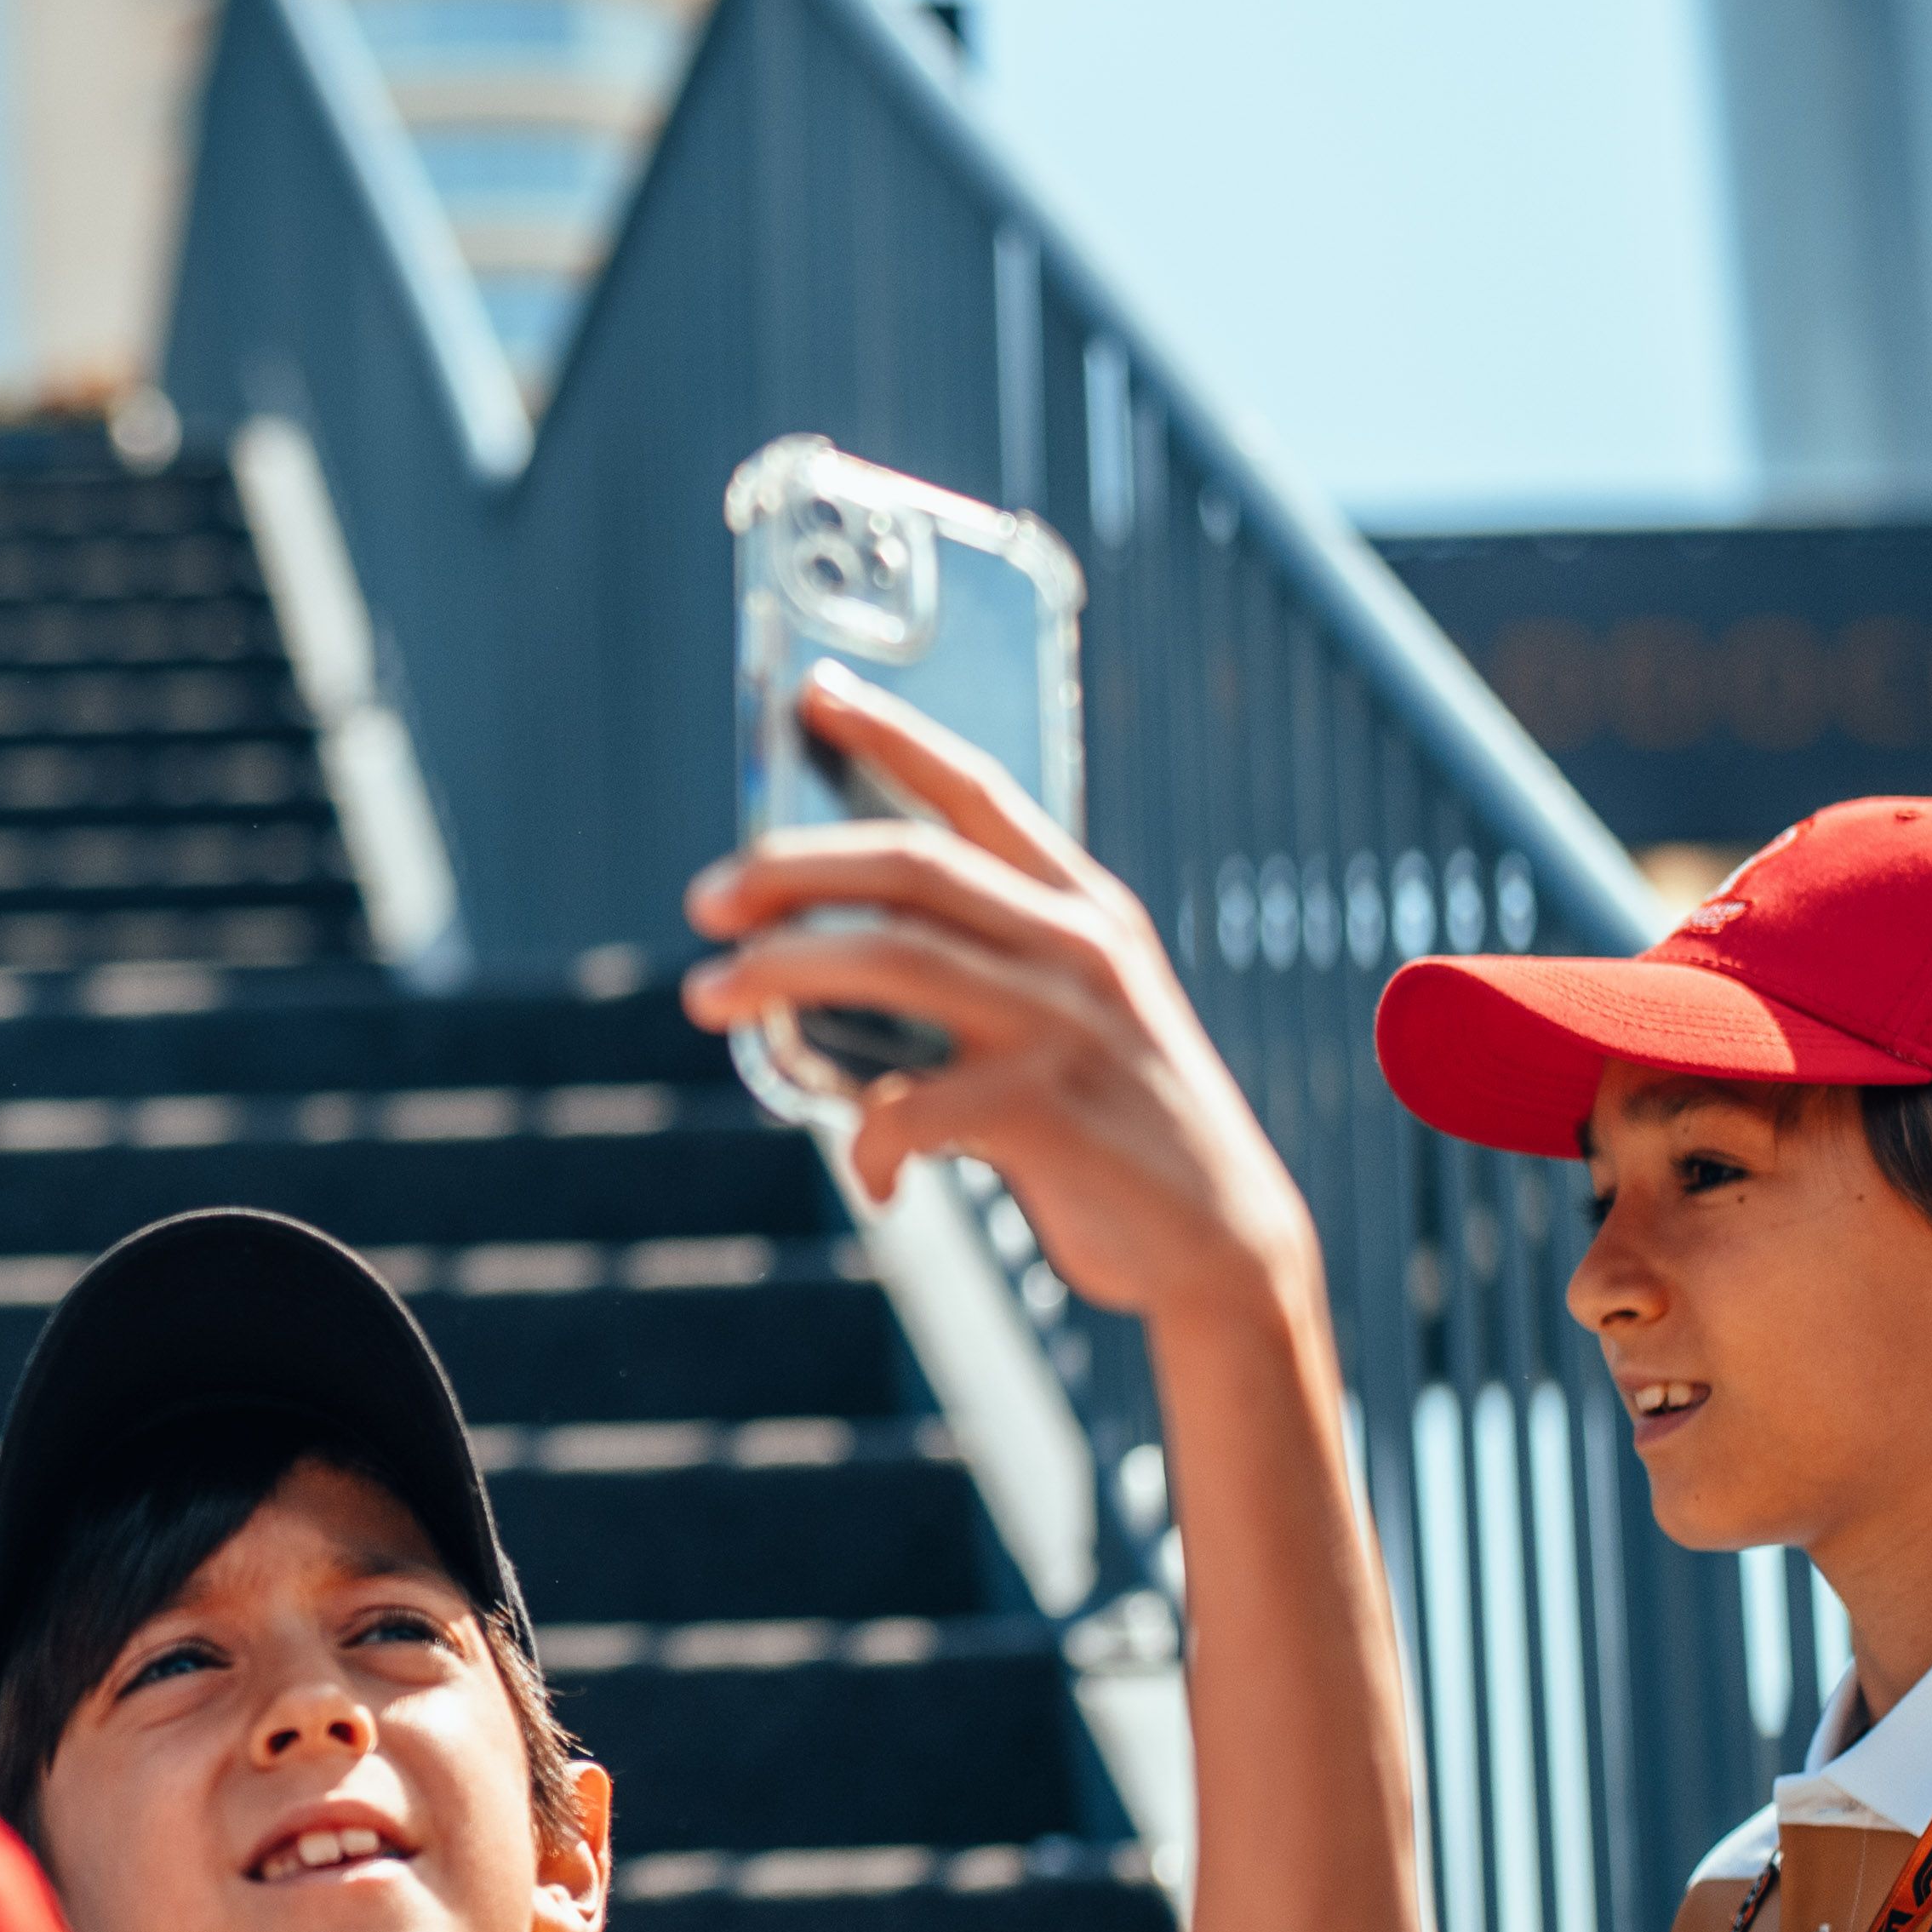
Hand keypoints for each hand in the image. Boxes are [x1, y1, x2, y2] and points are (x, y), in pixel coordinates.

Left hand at [684, 665, 1308, 1317]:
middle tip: (707, 898)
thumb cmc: (1117, 1119)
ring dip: (783, 971)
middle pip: (910, 866)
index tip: (814, 692)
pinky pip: (913, 1104)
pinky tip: (867, 1173)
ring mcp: (1066, 1024)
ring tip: (709, 994)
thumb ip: (991, 966)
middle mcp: (1078, 946)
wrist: (1224, 1239)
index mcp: (1084, 906)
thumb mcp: (1076, 1011)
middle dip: (791, 868)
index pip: (976, 790)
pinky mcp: (1049, 1112)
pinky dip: (867, 1138)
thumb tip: (836, 949)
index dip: (892, 733)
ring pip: (894, 960)